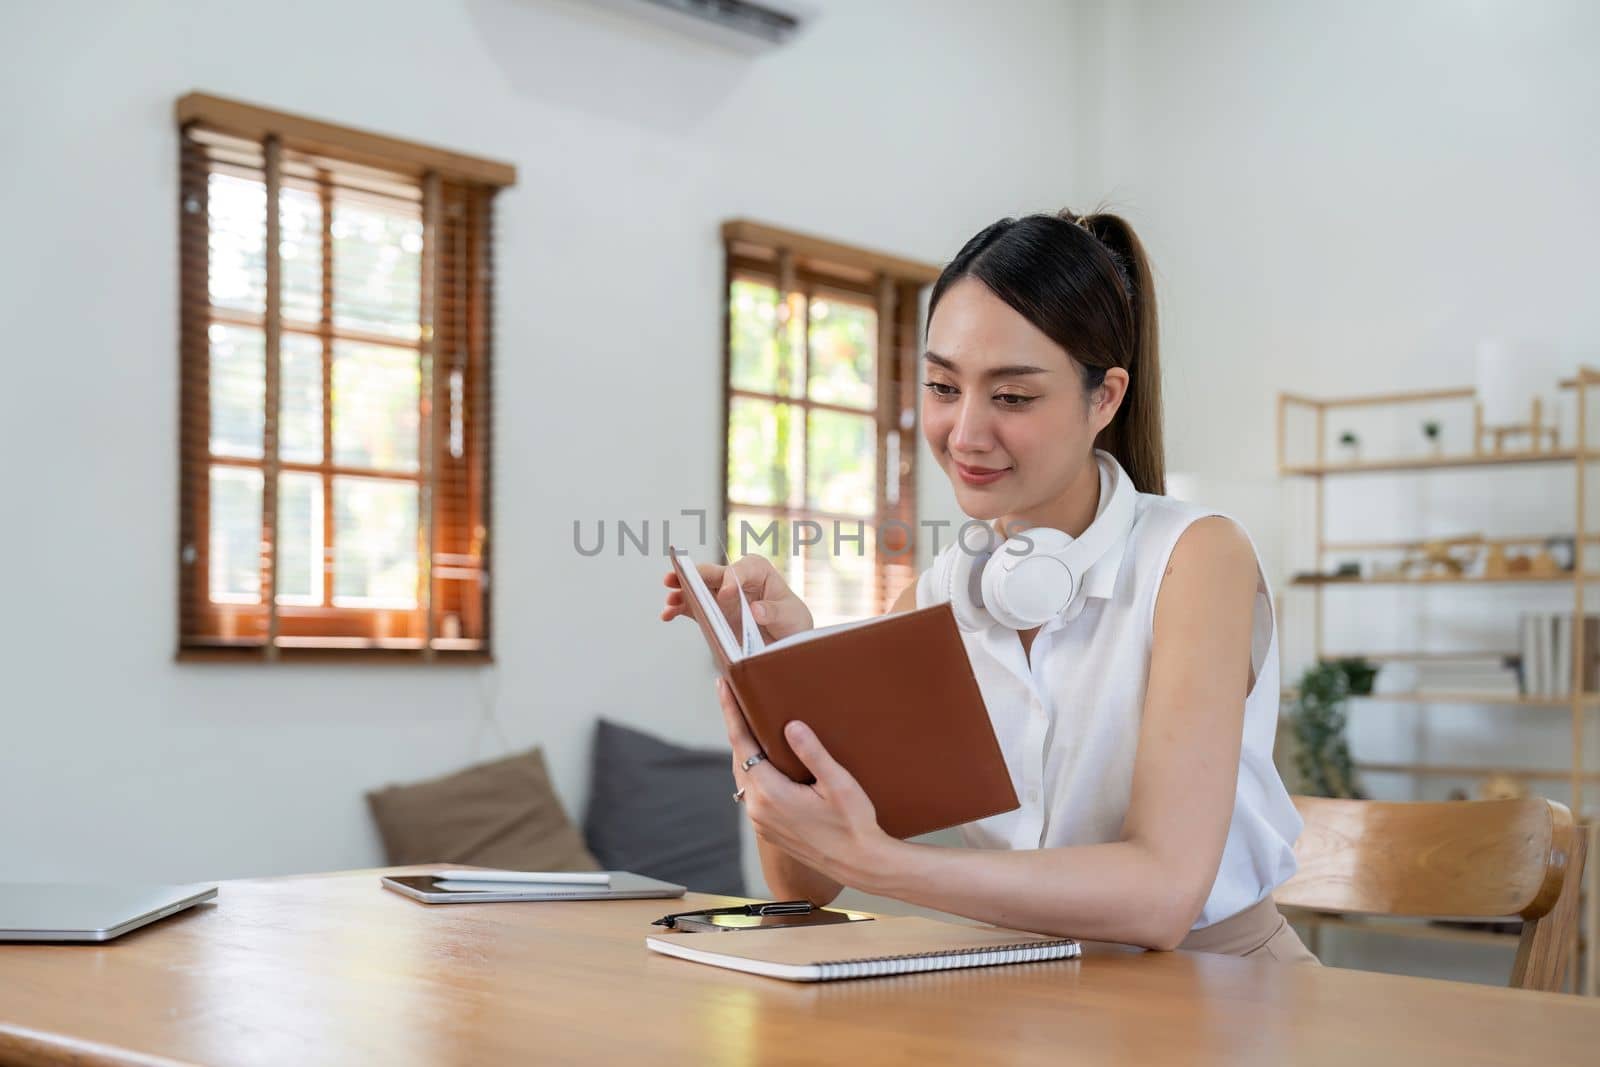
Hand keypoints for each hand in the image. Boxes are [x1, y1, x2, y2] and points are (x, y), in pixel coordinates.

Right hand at [661, 555, 813, 642]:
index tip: (725, 594)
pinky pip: (692, 608)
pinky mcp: (713, 613)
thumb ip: (774, 611)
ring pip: (697, 589)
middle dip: (693, 575)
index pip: (740, 570)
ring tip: (670, 601)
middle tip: (676, 578)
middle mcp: (736, 579)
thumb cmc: (792, 621)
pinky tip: (668, 615)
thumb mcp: (791, 616)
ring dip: (681, 592)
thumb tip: (755, 609)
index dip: (730, 580)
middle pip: (711, 573)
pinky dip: (679, 610)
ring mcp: (721, 595)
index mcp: (757, 571)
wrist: (787, 642)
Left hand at [715, 677, 894, 888]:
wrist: (860, 864)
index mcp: (770, 794)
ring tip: (751, 724)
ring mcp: (760, 821)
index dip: (731, 712)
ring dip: (746, 750)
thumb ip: (813, 753)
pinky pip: (753, 793)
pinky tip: (766, 761)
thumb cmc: (854, 825)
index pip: (742, 743)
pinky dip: (754, 772)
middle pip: (739, 758)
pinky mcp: (768, 829)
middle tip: (737, 697)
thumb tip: (791, 726)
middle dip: (738, 727)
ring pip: (744, 776)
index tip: (723, 686)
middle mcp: (757, 808)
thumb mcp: (838, 784)